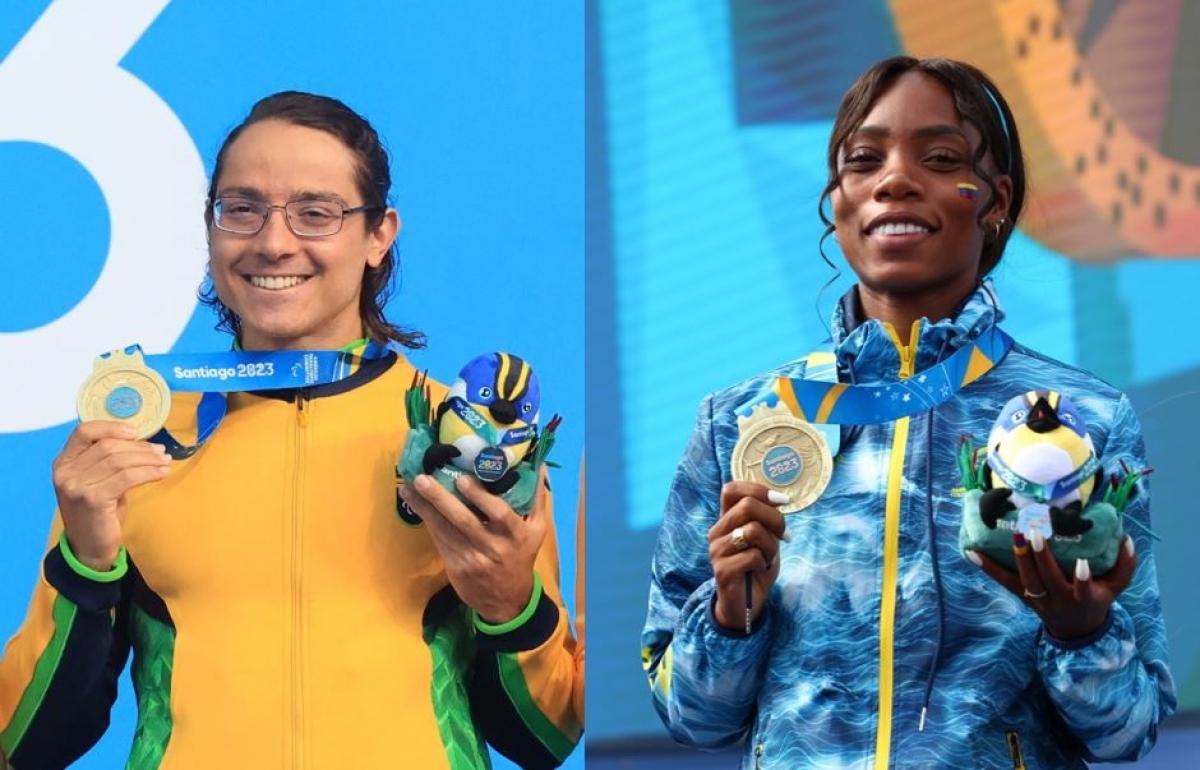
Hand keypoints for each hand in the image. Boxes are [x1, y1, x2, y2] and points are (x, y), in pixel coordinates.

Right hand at [52, 421, 171, 570]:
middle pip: (108, 446)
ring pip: (120, 461)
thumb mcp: (97, 481)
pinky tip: (162, 473)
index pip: (84, 431)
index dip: (111, 427)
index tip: (135, 432)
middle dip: (139, 447)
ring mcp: (77, 486)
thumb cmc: (98, 511)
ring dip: (148, 459)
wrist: (89, 547)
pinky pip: (127, 477)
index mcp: (64, 462)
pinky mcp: (93, 499)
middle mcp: (65, 472)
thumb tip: (143, 441)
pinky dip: (149, 472)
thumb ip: (108, 460)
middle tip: (161, 452)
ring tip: (165, 461)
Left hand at [398, 469, 546, 623]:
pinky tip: (414, 504)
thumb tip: (538, 464)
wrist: (508, 601)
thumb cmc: (522, 556)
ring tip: (407, 487)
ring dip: (424, 508)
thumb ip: (537, 498)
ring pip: (445, 530)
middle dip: (440, 499)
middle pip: (464, 520)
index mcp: (516, 535)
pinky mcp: (456, 567)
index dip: (480, 497)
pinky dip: (426, 521)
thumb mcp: (538, 529)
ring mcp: (472, 559)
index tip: (462, 479)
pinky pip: (439, 540)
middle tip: (421, 479)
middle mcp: (494, 547)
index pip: (499, 513)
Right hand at [708, 481, 788, 631]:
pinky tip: (759, 570)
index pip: (731, 489)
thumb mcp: (765, 538)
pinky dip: (764, 563)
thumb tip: (780, 499)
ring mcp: (717, 550)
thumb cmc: (756, 567)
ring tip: (768, 557)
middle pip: (747, 506)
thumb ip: (766, 519)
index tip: (781, 501)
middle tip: (783, 535)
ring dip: (770, 545)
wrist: (746, 603)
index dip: (757, 489)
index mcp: (726, 519)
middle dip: (775, 519)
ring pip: (753, 530)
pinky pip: (752, 556)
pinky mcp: (722, 570)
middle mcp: (717, 531)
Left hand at [971, 532, 1136, 639]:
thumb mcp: (1116, 588)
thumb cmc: (1097, 599)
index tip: (1083, 564)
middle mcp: (1058, 600)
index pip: (1084, 589)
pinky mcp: (1022, 596)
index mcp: (1083, 598)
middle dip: (1042, 558)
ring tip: (1013, 535)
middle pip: (1048, 580)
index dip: (1083, 579)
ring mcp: (1037, 599)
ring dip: (1018, 558)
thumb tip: (1127, 538)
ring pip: (1025, 581)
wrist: (1076, 629)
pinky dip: (987, 567)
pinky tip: (970, 552)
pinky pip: (1003, 582)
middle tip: (1035, 533)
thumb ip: (1125, 565)